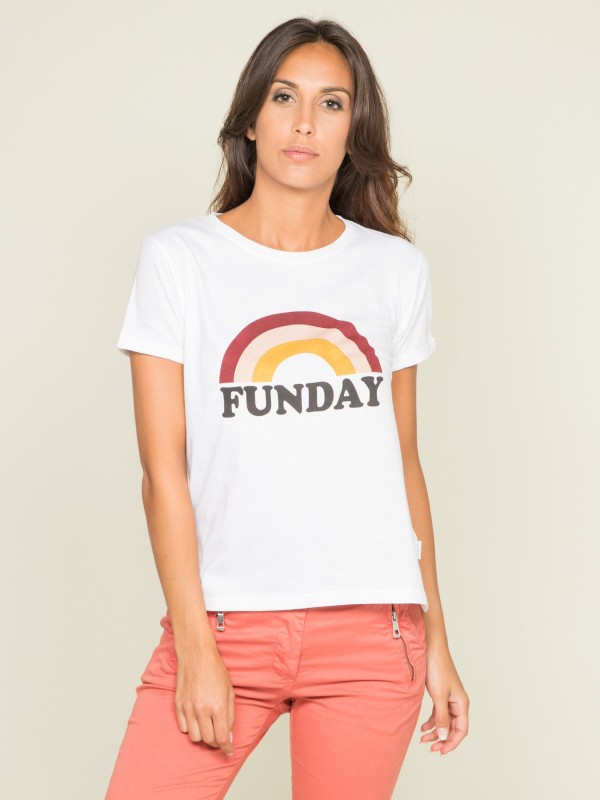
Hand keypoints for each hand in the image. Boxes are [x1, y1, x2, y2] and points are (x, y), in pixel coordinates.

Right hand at [173, 642, 235, 756]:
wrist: (197, 655)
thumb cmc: (215, 670)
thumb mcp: (230, 692)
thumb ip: (230, 715)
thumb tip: (229, 735)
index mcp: (217, 706)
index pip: (221, 738)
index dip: (226, 748)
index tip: (229, 751)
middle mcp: (202, 709)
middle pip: (208, 740)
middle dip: (216, 742)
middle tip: (219, 736)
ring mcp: (188, 707)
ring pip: (194, 737)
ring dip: (202, 735)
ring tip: (207, 726)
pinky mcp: (178, 705)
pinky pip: (183, 727)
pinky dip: (190, 727)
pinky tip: (196, 719)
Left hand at [420, 645, 468, 753]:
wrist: (431, 648)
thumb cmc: (437, 668)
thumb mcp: (438, 696)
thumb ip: (441, 717)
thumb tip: (444, 737)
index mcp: (462, 703)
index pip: (461, 730)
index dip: (452, 743)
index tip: (441, 752)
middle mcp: (458, 702)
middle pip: (453, 728)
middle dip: (442, 739)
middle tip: (430, 749)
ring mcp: (449, 698)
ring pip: (444, 721)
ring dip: (435, 731)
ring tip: (423, 740)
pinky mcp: (440, 693)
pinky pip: (438, 713)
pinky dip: (431, 721)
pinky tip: (423, 727)